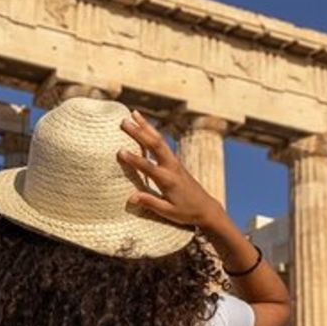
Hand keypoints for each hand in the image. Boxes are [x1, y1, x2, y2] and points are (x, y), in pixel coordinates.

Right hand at [117, 110, 226, 229]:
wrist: (206, 208)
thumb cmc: (186, 212)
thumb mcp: (168, 212)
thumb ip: (150, 203)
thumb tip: (130, 198)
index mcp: (168, 180)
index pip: (149, 167)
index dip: (134, 159)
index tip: (120, 151)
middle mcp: (172, 167)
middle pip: (155, 145)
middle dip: (139, 132)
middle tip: (124, 122)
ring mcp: (174, 162)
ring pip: (159, 140)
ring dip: (146, 126)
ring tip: (134, 113)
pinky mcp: (175, 161)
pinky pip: (162, 143)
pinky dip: (152, 132)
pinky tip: (144, 124)